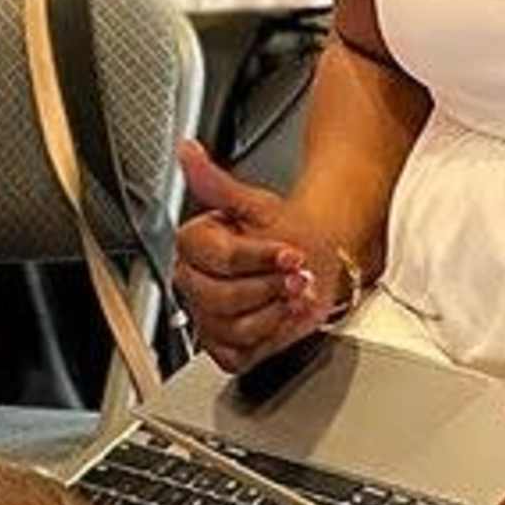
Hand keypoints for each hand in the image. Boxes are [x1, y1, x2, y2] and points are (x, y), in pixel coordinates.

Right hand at [174, 139, 354, 370]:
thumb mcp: (259, 204)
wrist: (316, 258)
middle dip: (269, 286)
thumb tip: (188, 151)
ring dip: (274, 311)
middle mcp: (194, 282)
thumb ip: (219, 184)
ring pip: (232, 327)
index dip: (259, 258)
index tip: (288, 251)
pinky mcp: (224, 345)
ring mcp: (207, 316)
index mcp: (194, 245)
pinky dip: (270, 337)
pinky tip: (285, 315)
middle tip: (296, 274)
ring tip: (295, 293)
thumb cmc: (288, 231)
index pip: (221, 259)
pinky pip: (240, 353)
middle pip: (221, 298)